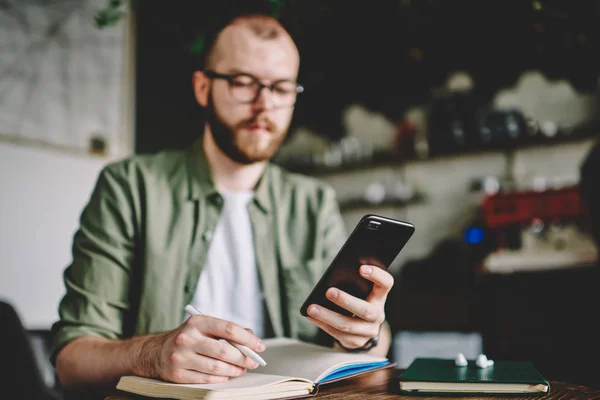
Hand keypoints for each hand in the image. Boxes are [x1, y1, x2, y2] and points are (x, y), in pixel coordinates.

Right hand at [138, 317, 264, 383]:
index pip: (228, 329)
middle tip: (253, 362)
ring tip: (241, 369)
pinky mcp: (177, 374)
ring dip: (234, 370)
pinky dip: (221, 377)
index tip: (260, 346)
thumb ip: (228, 331)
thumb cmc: (188, 339)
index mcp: (197, 322)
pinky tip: (226, 374)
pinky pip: (207, 378)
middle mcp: (187, 338)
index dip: (248, 339)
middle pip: (224, 351)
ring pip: (217, 367)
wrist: (156, 352)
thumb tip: (252, 338)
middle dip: (243, 358)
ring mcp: (180, 357)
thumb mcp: (204, 328)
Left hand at [305, 264, 392, 349]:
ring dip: (327, 316)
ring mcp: (369, 331)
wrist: (362, 329)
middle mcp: (378, 314)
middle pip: (365, 310)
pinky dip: (322, 324)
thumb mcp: (360, 291)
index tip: (361, 268)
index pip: (386, 283)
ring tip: (311, 308)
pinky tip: (310, 317)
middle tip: (329, 291)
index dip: (376, 275)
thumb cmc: (357, 300)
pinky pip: (337, 334)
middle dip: (346, 301)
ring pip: (347, 325)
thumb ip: (352, 284)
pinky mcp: (356, 342)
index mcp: (380, 296)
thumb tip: (330, 280)